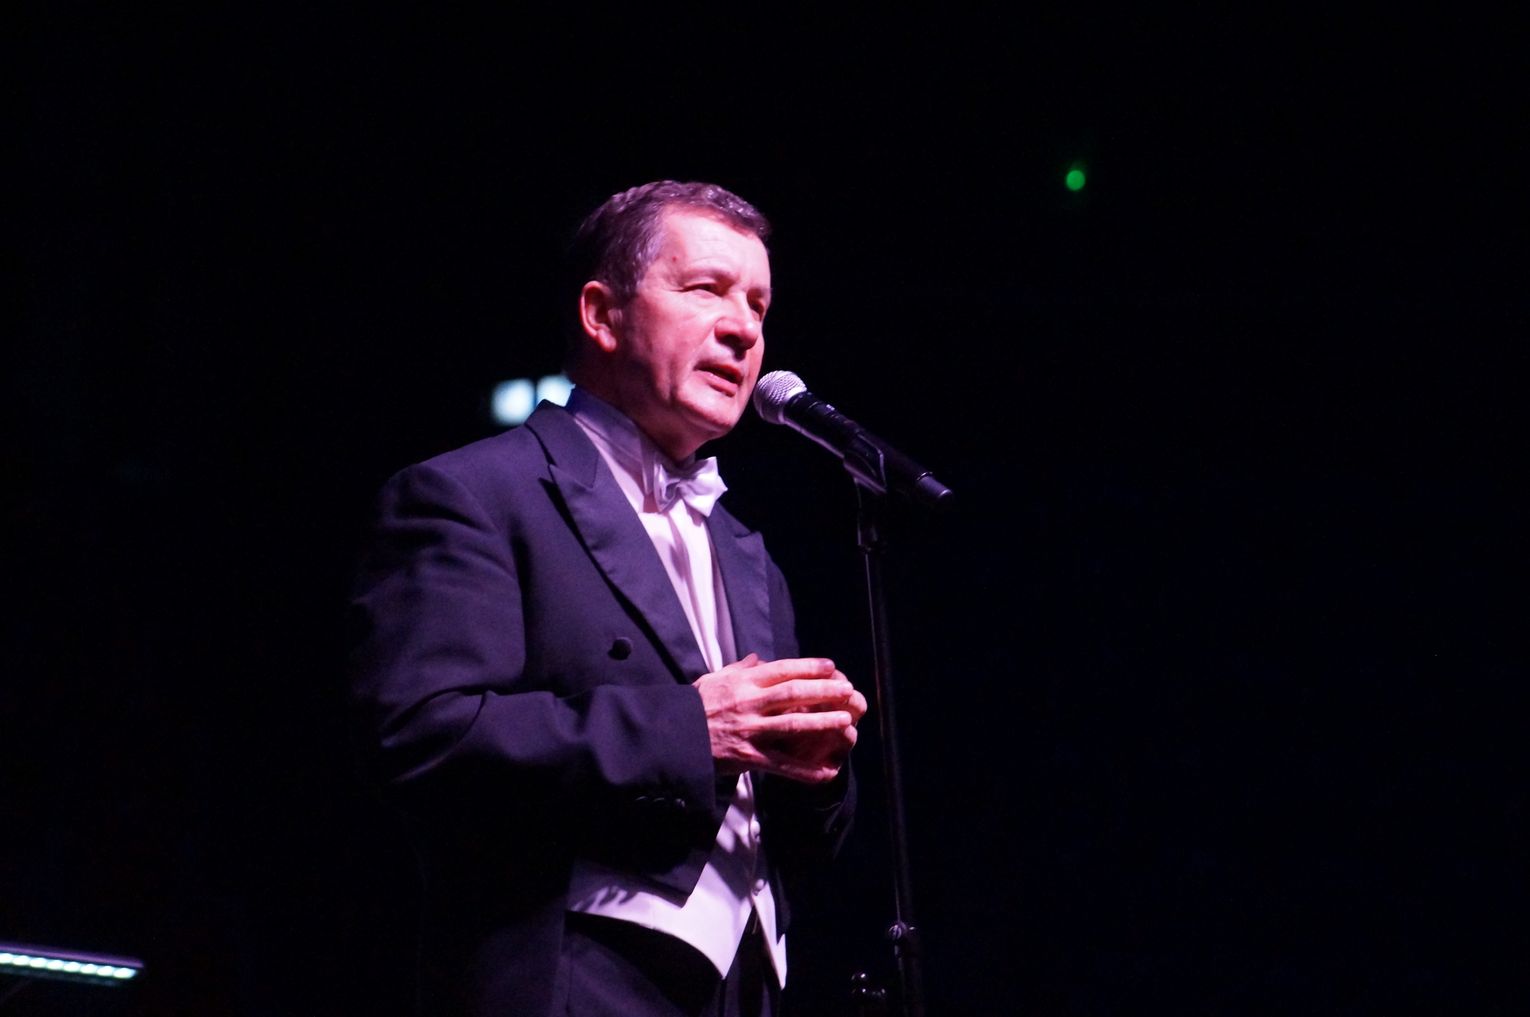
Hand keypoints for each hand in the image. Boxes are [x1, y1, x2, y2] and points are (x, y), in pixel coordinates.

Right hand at [693, 654, 867, 783]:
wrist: (671, 737)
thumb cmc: (692, 706)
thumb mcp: (713, 680)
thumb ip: (738, 669)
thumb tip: (758, 659)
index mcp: (743, 683)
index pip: (782, 670)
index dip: (809, 667)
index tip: (831, 666)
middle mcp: (749, 704)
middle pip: (793, 693)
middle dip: (823, 691)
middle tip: (848, 690)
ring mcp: (750, 731)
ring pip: (793, 725)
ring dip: (822, 722)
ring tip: (845, 720)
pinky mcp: (748, 757)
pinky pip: (782, 765)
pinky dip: (805, 770)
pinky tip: (826, 772)